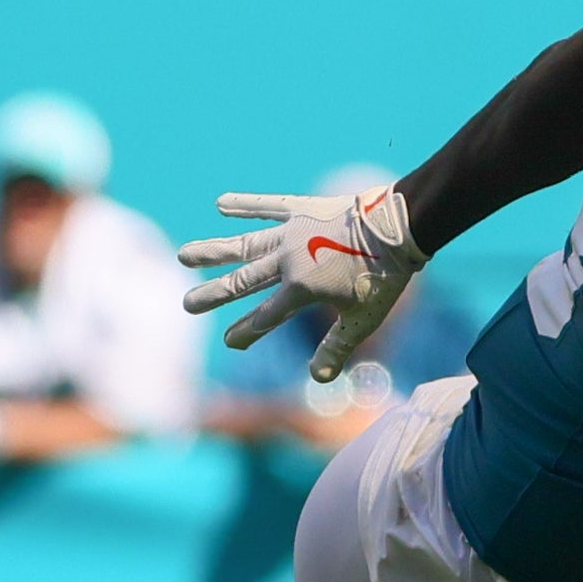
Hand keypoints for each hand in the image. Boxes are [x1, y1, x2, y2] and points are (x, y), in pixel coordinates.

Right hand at [181, 184, 422, 375]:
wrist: (398, 228)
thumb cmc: (383, 277)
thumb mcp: (362, 320)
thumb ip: (337, 348)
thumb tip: (317, 379)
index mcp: (300, 290)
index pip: (266, 317)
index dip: (247, 332)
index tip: (229, 343)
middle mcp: (287, 262)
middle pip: (242, 282)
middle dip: (214, 295)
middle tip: (186, 304)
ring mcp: (292, 234)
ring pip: (244, 244)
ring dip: (214, 250)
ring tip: (184, 254)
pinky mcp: (303, 210)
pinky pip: (269, 207)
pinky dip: (246, 204)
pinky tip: (221, 203)